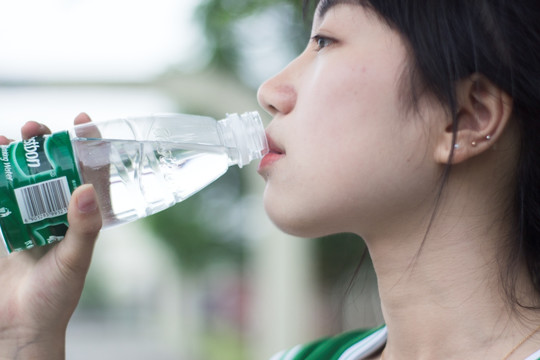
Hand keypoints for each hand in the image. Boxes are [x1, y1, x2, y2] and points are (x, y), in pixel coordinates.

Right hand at [0, 113, 101, 358]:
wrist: (21, 326)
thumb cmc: (57, 296)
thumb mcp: (75, 260)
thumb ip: (83, 228)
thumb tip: (88, 190)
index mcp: (85, 217)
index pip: (92, 173)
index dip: (89, 145)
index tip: (80, 120)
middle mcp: (62, 213)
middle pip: (55, 169)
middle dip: (44, 145)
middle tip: (31, 129)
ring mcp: (34, 219)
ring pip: (26, 178)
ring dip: (14, 157)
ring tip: (3, 139)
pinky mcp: (8, 228)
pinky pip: (1, 197)